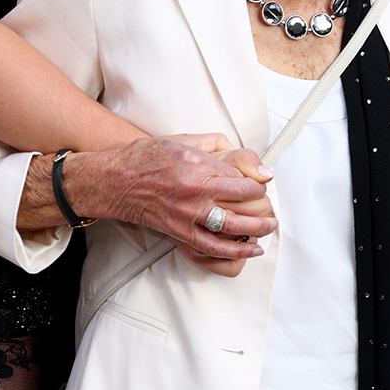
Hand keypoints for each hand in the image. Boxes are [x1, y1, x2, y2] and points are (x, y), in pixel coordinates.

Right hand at [69, 133, 274, 273]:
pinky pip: (213, 246)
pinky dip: (235, 250)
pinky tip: (249, 250)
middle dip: (263, 208)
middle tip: (272, 209)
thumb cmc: (146, 158)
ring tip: (269, 228)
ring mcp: (188, 215)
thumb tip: (242, 154)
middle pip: (242, 204)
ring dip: (256, 230)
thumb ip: (215, 144)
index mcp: (197, 167)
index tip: (259, 183)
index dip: (254, 182)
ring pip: (233, 227)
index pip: (240, 179)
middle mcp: (195, 193)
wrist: (117, 181)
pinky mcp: (180, 232)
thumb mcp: (182, 139)